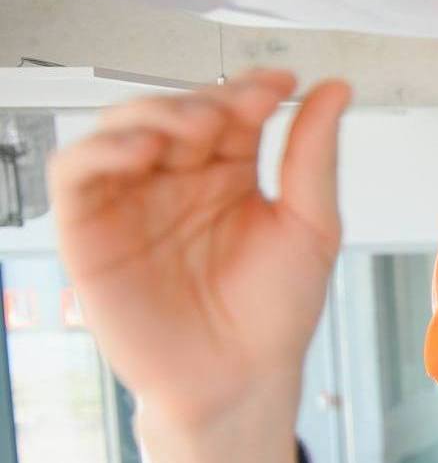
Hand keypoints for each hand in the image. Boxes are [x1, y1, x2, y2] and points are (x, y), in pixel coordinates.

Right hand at [49, 70, 350, 462]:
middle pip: (175, 110)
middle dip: (206, 100)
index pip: (230, 110)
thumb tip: (335, 90)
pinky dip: (101, 150)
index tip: (282, 83)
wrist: (240, 378)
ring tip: (196, 127)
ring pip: (121, 128)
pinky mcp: (90, 230)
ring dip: (155, 114)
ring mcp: (132, 201)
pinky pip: (76, 173)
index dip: (251, 89)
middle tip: (237, 111)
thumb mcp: (310, 225)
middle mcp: (177, 179)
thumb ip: (313, 156)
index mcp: (228, 173)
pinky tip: (142, 151)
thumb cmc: (273, 312)